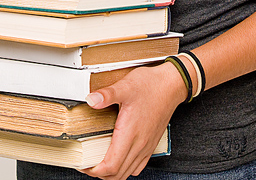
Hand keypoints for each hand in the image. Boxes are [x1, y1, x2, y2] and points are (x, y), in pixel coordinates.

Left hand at [82, 61, 188, 179]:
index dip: (94, 171)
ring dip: (112, 173)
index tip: (83, 164)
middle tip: (87, 164)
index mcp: (130, 134)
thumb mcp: (126, 86)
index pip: (111, 166)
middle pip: (117, 175)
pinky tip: (119, 159)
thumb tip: (91, 100)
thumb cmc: (151, 85)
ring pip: (127, 172)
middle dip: (99, 174)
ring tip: (100, 163)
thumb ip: (107, 94)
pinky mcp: (151, 144)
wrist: (171, 85)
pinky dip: (125, 169)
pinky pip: (138, 166)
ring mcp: (146, 146)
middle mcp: (139, 144)